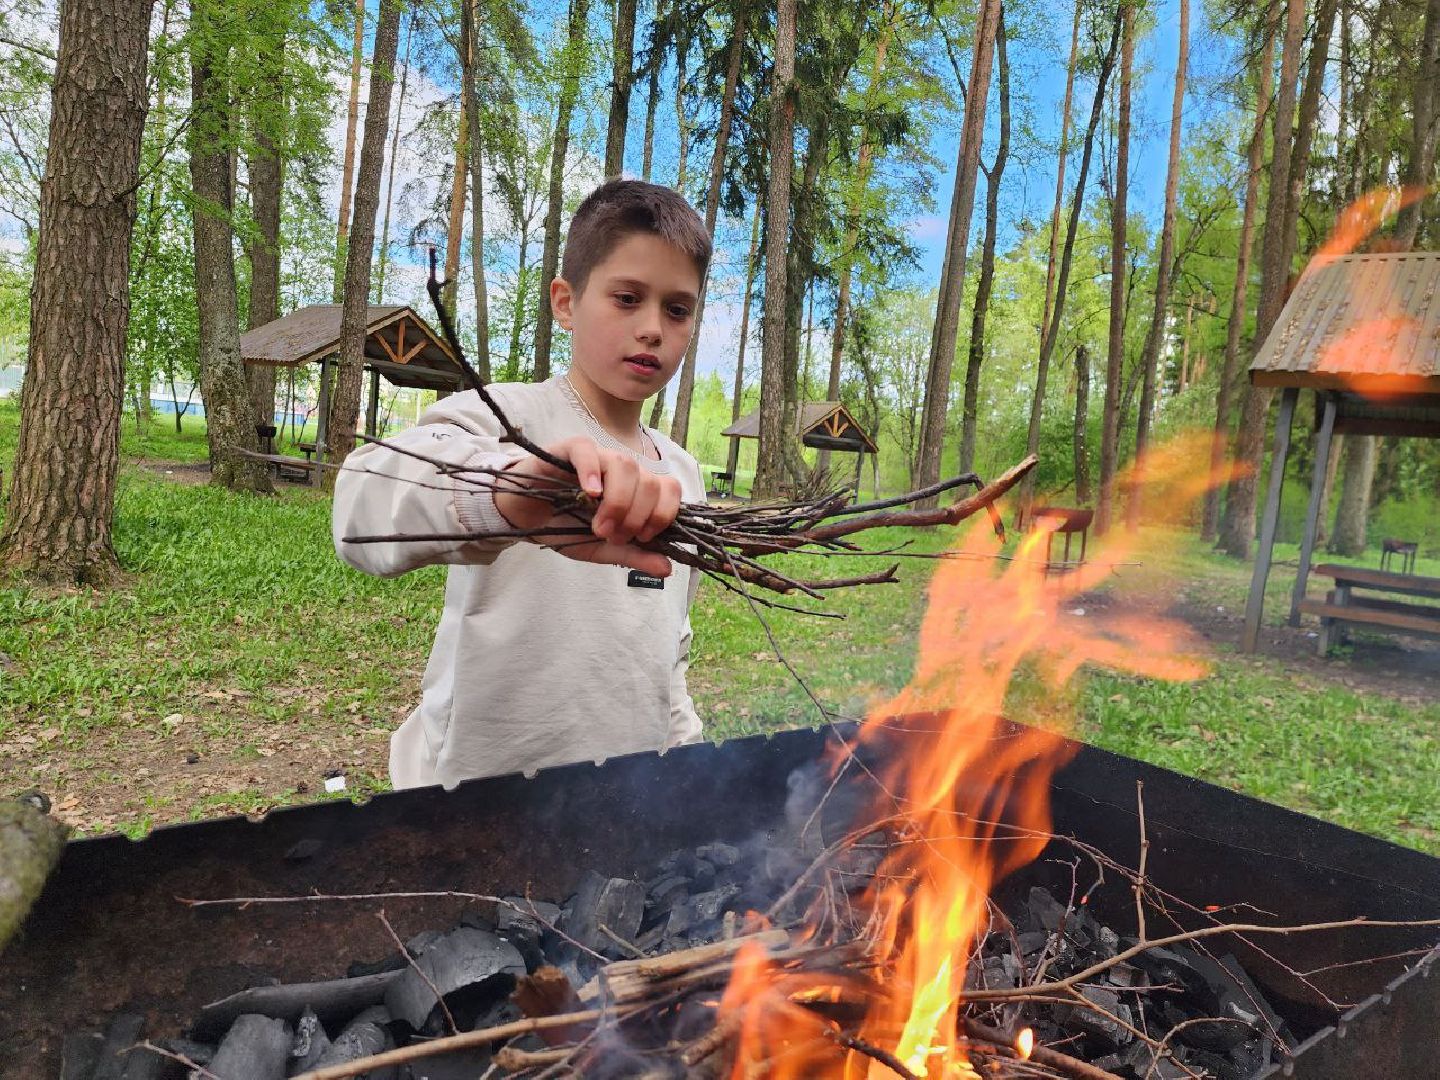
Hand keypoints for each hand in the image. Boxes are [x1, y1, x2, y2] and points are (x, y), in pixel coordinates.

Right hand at [492, 436, 681, 576]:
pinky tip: (589, 493)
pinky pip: (587, 451)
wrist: (526, 520)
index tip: (642, 538)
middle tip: (612, 536)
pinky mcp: (568, 451)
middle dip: (636, 516)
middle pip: (649, 481)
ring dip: (617, 502)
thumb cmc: (566, 527)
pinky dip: (592, 471)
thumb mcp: (601, 549)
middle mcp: (621, 470)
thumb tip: (667, 568)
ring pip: (624, 465)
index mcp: (635, 489)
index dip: (663, 514)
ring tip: (598, 526)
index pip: (669, 489)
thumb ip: (634, 555)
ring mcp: (597, 457)